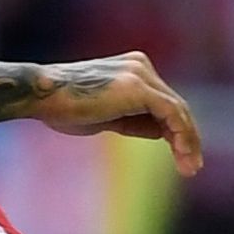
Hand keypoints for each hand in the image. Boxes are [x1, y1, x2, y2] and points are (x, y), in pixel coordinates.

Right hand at [31, 51, 203, 176]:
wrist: (42, 94)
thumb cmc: (64, 106)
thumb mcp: (107, 114)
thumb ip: (134, 118)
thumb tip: (160, 131)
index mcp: (134, 69)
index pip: (165, 103)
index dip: (176, 131)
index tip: (181, 156)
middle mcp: (141, 66)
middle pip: (175, 105)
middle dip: (187, 138)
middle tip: (192, 167)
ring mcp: (140, 74)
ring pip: (177, 110)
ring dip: (188, 141)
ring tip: (190, 167)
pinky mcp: (138, 88)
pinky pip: (170, 112)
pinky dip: (181, 135)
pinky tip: (182, 155)